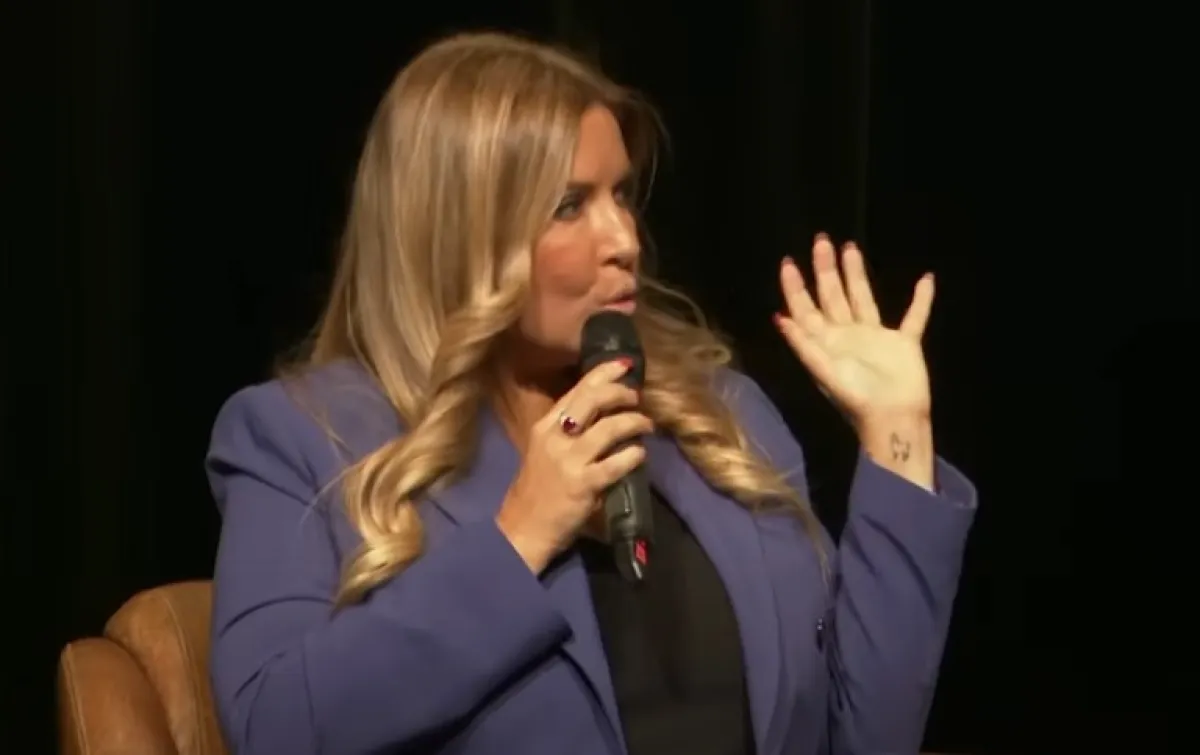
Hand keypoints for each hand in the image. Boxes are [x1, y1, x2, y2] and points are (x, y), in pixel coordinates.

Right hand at [496, 360, 652, 573]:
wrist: (523, 528)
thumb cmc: (538, 488)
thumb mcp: (546, 450)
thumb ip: (570, 430)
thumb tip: (607, 411)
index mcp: (545, 426)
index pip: (577, 389)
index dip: (604, 373)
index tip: (626, 365)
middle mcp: (555, 437)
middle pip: (593, 400)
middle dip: (621, 393)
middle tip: (637, 398)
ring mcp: (569, 461)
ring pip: (609, 428)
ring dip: (634, 422)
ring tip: (647, 426)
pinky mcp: (583, 485)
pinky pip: (616, 463)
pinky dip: (633, 455)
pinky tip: (640, 455)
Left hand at [774, 234, 934, 429]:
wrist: (893, 419)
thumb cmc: (856, 398)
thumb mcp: (823, 370)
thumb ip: (803, 344)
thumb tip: (779, 316)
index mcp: (826, 342)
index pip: (806, 308)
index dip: (796, 287)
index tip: (789, 261)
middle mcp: (847, 335)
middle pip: (832, 295)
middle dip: (825, 269)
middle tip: (821, 240)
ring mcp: (876, 338)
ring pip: (863, 298)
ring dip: (856, 274)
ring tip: (850, 247)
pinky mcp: (904, 344)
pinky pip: (914, 316)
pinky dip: (921, 299)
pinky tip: (927, 278)